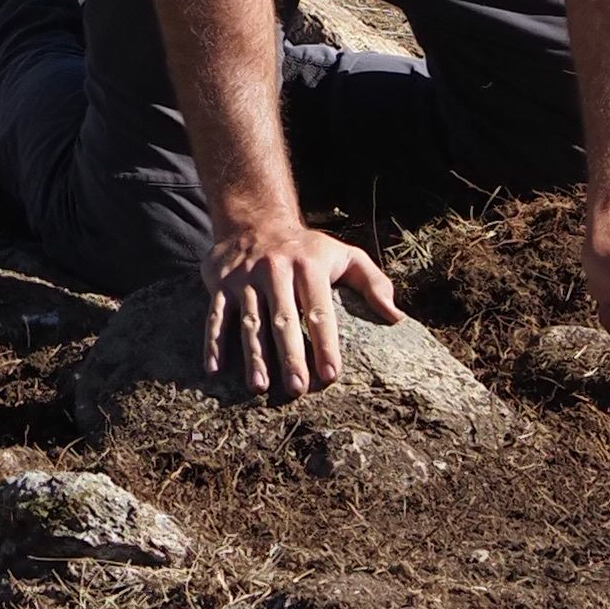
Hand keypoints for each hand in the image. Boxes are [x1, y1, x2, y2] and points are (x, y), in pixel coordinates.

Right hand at [198, 209, 402, 397]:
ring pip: (249, 321)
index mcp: (308, 266)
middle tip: (296, 389)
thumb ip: (374, 283)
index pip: (319, 310)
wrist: (255, 219)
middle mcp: (274, 270)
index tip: (331, 375)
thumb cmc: (307, 249)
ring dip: (253, 355)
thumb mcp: (344, 255)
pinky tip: (213, 369)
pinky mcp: (220, 283)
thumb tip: (396, 317)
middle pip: (283, 319)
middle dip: (290, 356)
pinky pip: (216, 316)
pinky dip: (213, 343)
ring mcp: (244, 277)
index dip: (325, 344)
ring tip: (259, 386)